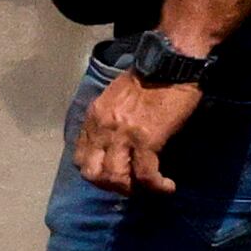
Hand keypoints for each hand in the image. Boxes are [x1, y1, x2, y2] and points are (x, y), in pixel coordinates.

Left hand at [67, 68, 201, 196]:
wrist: (171, 62)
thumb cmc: (149, 75)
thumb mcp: (115, 97)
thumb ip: (108, 119)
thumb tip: (113, 141)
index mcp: (94, 116)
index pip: (80, 158)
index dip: (95, 171)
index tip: (112, 173)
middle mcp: (102, 127)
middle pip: (92, 173)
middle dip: (109, 186)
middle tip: (129, 185)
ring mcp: (122, 135)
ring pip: (115, 178)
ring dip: (131, 189)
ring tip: (146, 187)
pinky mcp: (146, 139)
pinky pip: (145, 175)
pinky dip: (156, 186)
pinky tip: (166, 187)